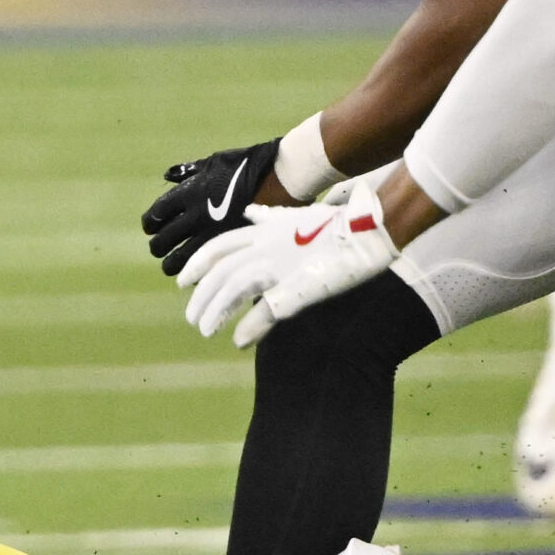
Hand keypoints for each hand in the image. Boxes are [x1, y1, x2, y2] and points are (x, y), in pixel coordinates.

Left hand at [141, 138, 278, 275]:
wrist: (282, 178)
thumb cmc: (249, 166)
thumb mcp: (214, 162)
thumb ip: (189, 171)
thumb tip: (168, 176)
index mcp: (188, 193)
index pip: (156, 215)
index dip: (150, 224)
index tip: (151, 227)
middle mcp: (196, 216)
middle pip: (162, 242)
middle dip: (158, 247)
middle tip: (159, 249)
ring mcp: (212, 235)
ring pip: (178, 261)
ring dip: (172, 264)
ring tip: (172, 266)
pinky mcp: (230, 249)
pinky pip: (204, 268)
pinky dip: (196, 271)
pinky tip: (198, 269)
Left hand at [177, 180, 400, 347]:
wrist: (373, 223)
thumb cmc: (339, 222)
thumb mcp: (297, 216)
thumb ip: (271, 219)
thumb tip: (253, 213)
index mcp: (266, 231)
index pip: (219, 246)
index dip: (198, 263)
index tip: (182, 281)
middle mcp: (267, 244)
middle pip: (221, 270)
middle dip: (202, 295)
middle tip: (192, 318)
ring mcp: (282, 262)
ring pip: (234, 286)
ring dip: (216, 310)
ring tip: (205, 330)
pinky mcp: (302, 281)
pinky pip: (268, 307)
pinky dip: (251, 325)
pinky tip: (239, 341)